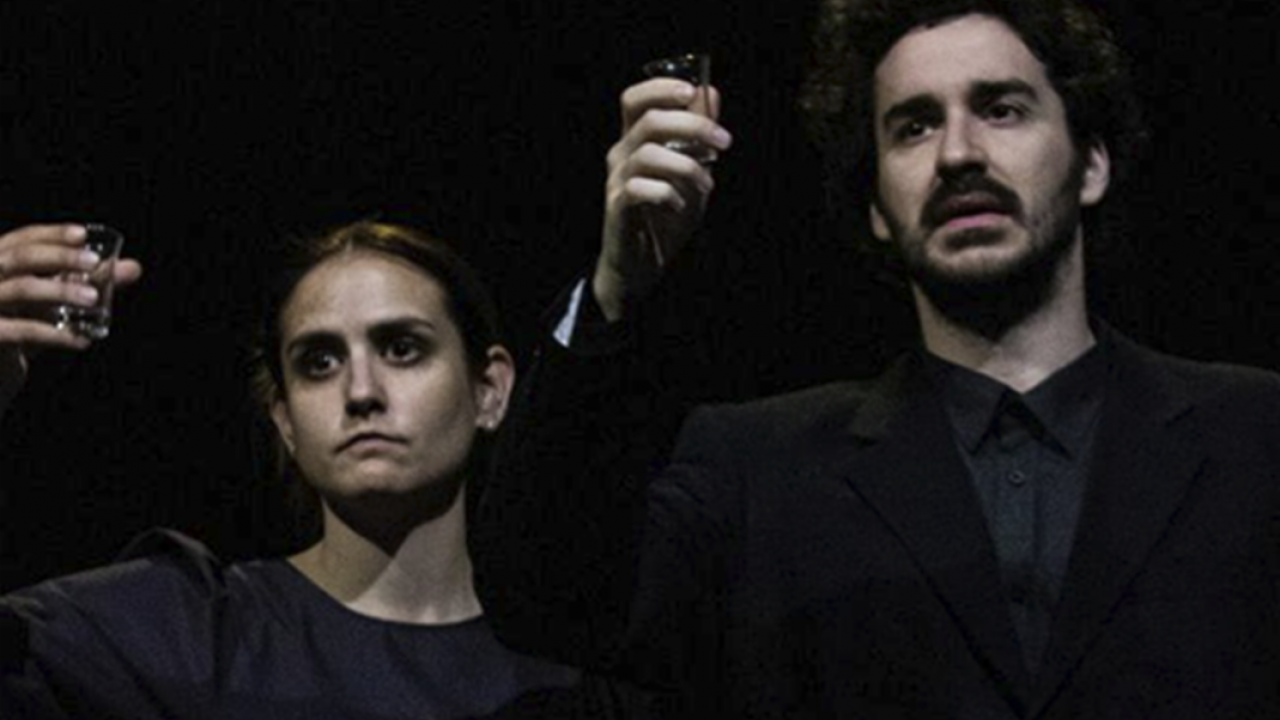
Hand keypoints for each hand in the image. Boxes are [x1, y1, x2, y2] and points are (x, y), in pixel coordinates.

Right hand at [0, 224, 142, 417]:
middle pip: (19, 257)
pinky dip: (55, 334)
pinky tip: (82, 340)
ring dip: (60, 291)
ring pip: (21, 288)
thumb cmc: (24, 326)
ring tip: (93, 298)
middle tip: (94, 263)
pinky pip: (21, 331)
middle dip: (59, 256)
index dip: (52, 234)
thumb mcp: (57, 303)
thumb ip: (91, 283)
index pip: (24, 239)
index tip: (83, 235)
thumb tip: (133, 268)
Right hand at [593, 78, 731, 321]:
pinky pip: (639, 188)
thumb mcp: (692, 172)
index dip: (659, 88)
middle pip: (648, 120)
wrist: (643, 266)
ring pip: (648, 153)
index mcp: (635, 141)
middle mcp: (621, 155)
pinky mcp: (617, 207)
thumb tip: (711, 92)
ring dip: (687, 165)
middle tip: (724, 141)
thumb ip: (699, 136)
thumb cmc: (665, 217)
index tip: (692, 90)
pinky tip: (680, 206)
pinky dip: (667, 193)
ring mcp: (616, 181)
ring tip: (708, 184)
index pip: (634, 99)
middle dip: (692, 124)